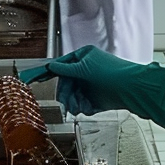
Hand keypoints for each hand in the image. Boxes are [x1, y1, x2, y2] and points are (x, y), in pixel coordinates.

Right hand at [20, 46, 164, 130]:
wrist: (134, 89)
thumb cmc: (113, 73)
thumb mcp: (84, 68)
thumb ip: (66, 69)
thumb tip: (52, 66)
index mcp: (84, 57)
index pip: (60, 65)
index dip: (45, 73)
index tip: (30, 78)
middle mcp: (87, 70)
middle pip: (66, 84)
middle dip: (66, 94)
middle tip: (67, 102)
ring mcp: (92, 85)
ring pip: (74, 96)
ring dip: (75, 102)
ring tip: (80, 106)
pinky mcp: (98, 99)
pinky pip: (84, 104)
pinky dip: (85, 107)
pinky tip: (91, 107)